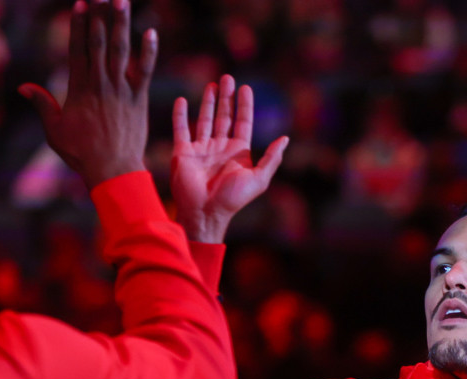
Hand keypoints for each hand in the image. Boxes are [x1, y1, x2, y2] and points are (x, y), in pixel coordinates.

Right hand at [18, 0, 156, 187]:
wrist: (113, 170)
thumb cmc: (82, 153)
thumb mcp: (55, 130)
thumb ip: (43, 104)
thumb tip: (24, 87)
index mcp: (79, 89)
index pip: (78, 49)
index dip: (79, 25)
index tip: (81, 4)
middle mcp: (100, 85)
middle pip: (99, 43)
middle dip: (100, 16)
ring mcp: (121, 91)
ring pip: (121, 51)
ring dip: (122, 24)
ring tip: (122, 0)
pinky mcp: (139, 100)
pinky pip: (145, 72)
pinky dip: (149, 53)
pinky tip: (151, 32)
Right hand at [171, 74, 288, 242]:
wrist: (205, 212)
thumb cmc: (233, 199)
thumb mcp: (259, 179)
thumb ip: (271, 158)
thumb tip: (285, 138)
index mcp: (239, 152)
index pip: (243, 122)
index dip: (245, 106)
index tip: (246, 88)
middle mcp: (220, 147)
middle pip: (224, 116)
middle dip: (227, 97)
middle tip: (227, 77)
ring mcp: (201, 148)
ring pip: (205, 119)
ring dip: (209, 102)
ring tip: (212, 84)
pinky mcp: (183, 151)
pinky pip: (181, 129)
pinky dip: (181, 114)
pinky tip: (183, 100)